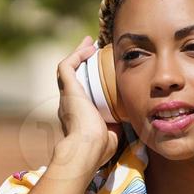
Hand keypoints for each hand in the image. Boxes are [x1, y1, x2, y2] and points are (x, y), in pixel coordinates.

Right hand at [52, 35, 119, 178]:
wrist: (86, 149)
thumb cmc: (99, 148)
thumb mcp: (111, 134)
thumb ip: (116, 125)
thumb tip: (127, 116)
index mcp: (77, 115)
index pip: (81, 94)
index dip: (88, 81)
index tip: (99, 73)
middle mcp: (68, 104)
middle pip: (72, 77)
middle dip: (81, 63)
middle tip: (92, 50)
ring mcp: (66, 96)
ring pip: (67, 68)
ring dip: (78, 54)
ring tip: (89, 43)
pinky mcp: (68, 89)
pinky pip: (67, 65)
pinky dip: (77, 54)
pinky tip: (89, 47)